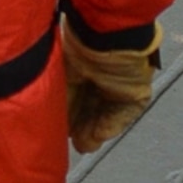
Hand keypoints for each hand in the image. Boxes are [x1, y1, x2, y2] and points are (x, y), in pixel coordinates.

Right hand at [60, 15, 161, 153]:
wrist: (108, 36)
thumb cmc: (78, 45)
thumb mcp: (59, 73)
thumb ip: (58, 97)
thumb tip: (47, 118)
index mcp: (79, 65)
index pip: (72, 96)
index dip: (65, 114)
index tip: (57, 130)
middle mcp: (99, 76)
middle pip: (89, 108)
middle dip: (80, 127)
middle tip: (71, 144)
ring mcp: (119, 86)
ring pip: (105, 115)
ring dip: (94, 131)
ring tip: (84, 145)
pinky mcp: (136, 93)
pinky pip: (123, 113)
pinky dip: (111, 125)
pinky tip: (98, 136)